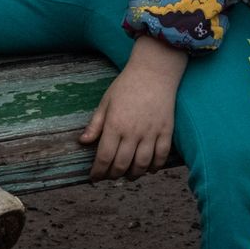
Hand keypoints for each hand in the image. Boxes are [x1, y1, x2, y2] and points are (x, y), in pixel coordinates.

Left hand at [80, 36, 186, 179]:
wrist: (154, 71)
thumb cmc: (127, 84)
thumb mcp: (106, 101)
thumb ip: (95, 124)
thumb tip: (83, 142)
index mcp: (115, 124)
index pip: (104, 157)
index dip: (98, 172)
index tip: (94, 177)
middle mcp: (133, 132)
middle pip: (122, 164)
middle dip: (113, 175)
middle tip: (109, 177)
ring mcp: (151, 132)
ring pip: (142, 164)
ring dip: (133, 175)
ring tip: (128, 175)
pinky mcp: (166, 130)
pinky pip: (161, 155)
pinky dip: (155, 167)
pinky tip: (148, 169)